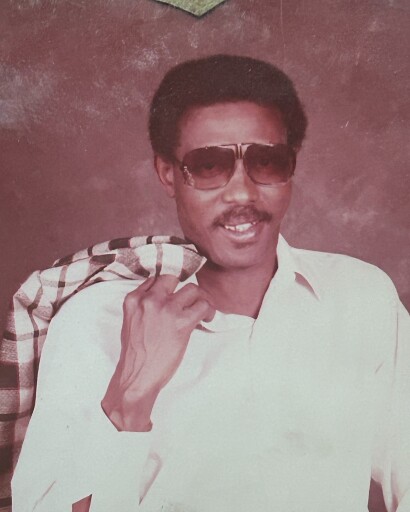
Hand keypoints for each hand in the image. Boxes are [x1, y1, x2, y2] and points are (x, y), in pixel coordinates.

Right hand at [101, 275, 214, 431]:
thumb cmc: (136, 354)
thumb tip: (165, 299)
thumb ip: (144, 306)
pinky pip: (203, 305)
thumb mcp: (131, 321)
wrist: (137, 376)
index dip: (169, 286)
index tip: (176, 294)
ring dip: (200, 299)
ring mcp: (166, 309)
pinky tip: (207, 319)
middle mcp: (150, 300)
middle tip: (190, 301)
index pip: (156, 278)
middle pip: (174, 277)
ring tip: (202, 311)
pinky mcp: (182, 322)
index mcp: (134, 299)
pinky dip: (209, 311)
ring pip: (193, 289)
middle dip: (183, 289)